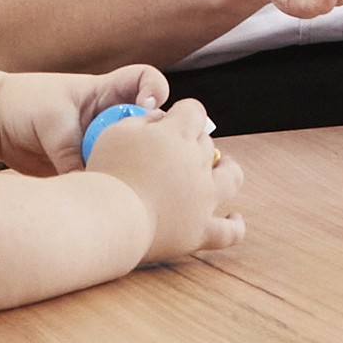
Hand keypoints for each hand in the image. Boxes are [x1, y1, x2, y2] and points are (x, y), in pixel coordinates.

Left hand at [0, 65, 169, 176]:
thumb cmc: (24, 105)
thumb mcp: (53, 123)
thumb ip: (74, 154)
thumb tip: (91, 190)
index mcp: (106, 92)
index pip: (146, 81)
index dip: (154, 91)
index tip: (145, 108)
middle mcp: (111, 118)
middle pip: (148, 127)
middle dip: (148, 142)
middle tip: (134, 155)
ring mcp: (101, 144)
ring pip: (129, 159)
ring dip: (125, 171)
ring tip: (110, 181)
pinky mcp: (87, 168)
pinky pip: (105, 180)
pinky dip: (104, 190)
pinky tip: (96, 198)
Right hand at [90, 99, 245, 263]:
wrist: (109, 220)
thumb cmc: (108, 174)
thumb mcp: (117, 133)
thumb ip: (142, 120)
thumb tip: (161, 119)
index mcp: (178, 134)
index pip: (193, 111)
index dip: (183, 113)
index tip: (170, 121)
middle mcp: (197, 162)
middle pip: (206, 144)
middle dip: (192, 143)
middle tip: (171, 154)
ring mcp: (204, 198)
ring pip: (231, 176)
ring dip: (228, 170)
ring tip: (221, 169)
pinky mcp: (200, 230)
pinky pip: (229, 231)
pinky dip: (234, 224)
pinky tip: (233, 218)